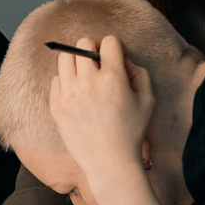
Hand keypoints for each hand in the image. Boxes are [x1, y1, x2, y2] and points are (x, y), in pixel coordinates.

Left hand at [49, 36, 153, 189]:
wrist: (110, 163)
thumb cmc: (132, 132)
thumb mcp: (148, 100)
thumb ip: (139, 72)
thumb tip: (122, 59)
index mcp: (113, 78)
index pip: (109, 41)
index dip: (115, 48)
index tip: (116, 59)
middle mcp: (88, 82)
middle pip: (83, 43)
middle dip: (93, 50)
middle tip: (99, 66)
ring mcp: (69, 94)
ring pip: (64, 57)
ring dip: (76, 62)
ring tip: (85, 76)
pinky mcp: (56, 106)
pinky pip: (56, 80)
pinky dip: (66, 82)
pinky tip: (77, 95)